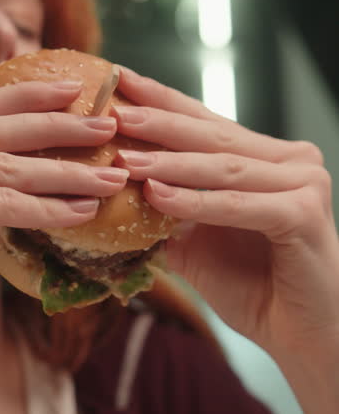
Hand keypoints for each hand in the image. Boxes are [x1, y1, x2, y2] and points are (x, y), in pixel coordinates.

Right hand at [0, 80, 127, 364]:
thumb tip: (35, 185)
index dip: (20, 98)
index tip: (67, 90)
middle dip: (54, 124)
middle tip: (106, 121)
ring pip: (2, 166)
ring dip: (64, 171)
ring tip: (110, 172)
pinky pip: (1, 202)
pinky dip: (47, 208)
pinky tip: (83, 211)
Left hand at [111, 65, 338, 357]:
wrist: (297, 333)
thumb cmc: (249, 284)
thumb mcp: (194, 239)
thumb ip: (164, 208)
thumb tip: (110, 185)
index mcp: (262, 158)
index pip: (203, 122)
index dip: (160, 101)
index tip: (118, 79)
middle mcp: (289, 161)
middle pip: (210, 136)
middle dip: (157, 122)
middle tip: (113, 109)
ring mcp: (303, 183)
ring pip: (221, 167)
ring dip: (168, 162)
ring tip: (123, 157)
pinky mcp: (303, 214)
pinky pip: (238, 204)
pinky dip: (196, 201)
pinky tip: (158, 195)